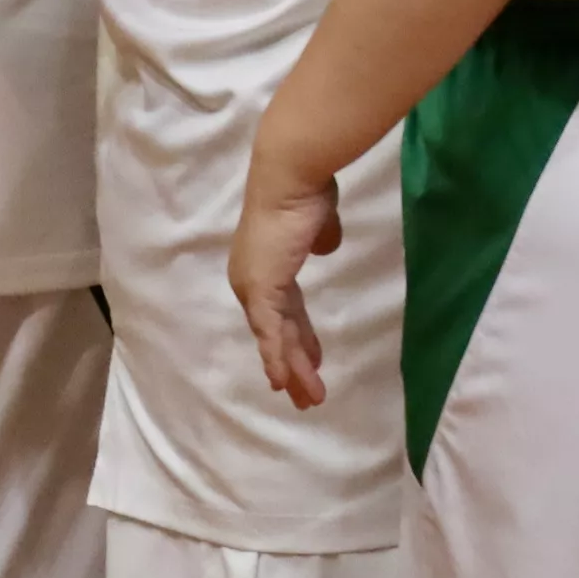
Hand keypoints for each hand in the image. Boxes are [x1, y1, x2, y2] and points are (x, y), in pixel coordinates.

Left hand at [229, 153, 343, 409]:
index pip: (284, 310)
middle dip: (294, 363)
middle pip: (277, 331)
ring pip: (274, 339)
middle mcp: (251, 279)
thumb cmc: (307, 192)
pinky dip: (278, 358)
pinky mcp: (260, 290)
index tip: (313, 357)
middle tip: (306, 393)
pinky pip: (270, 333)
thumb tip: (326, 245)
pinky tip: (285, 380)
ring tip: (308, 398)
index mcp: (265, 264)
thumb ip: (321, 236)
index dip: (298, 336)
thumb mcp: (319, 221)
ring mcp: (253, 287)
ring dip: (293, 369)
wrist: (290, 178)